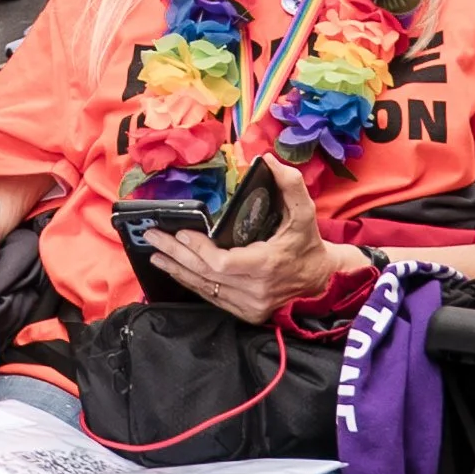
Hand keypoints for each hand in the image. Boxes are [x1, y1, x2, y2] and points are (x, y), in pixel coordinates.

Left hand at [142, 160, 340, 321]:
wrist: (322, 281)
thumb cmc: (308, 243)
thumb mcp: (305, 212)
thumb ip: (290, 184)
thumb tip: (267, 160)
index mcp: (267, 265)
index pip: (223, 263)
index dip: (198, 249)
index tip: (181, 233)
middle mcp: (256, 290)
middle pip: (206, 274)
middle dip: (175, 254)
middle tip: (152, 236)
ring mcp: (250, 306)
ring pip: (205, 288)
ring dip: (177, 270)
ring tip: (155, 253)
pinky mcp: (247, 313)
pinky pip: (212, 298)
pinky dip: (192, 283)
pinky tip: (175, 270)